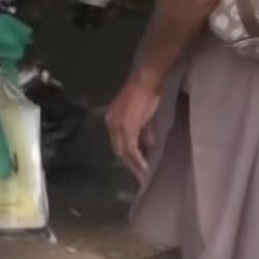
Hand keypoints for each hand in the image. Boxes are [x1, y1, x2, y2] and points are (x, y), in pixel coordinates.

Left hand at [104, 71, 162, 186]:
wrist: (147, 81)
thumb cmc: (147, 95)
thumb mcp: (143, 117)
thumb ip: (144, 133)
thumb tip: (148, 147)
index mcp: (112, 120)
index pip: (118, 143)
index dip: (127, 157)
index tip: (137, 168)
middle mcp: (111, 124)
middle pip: (119, 150)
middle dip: (130, 164)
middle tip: (140, 176)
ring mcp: (118, 126)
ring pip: (124, 152)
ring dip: (134, 165)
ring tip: (143, 176)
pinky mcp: (127, 127)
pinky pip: (131, 149)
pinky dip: (138, 160)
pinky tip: (145, 168)